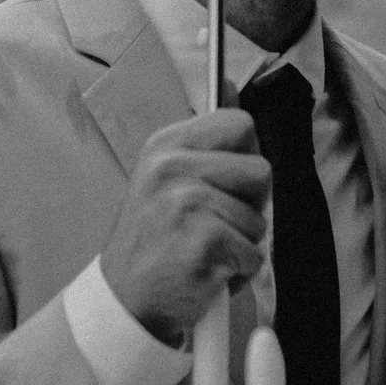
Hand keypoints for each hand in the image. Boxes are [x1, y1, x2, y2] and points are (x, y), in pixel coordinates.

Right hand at [99, 109, 269, 342]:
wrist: (124, 301)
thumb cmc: (153, 242)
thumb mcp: (165, 178)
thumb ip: (203, 140)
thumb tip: (233, 83)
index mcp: (167, 145)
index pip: (241, 123)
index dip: (246, 155)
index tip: (228, 181)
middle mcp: (173, 167)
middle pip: (261, 170)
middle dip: (251, 204)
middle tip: (216, 224)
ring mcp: (187, 203)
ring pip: (261, 219)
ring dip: (243, 243)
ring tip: (206, 251)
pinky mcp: (204, 241)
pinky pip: (255, 254)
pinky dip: (239, 272)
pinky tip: (207, 273)